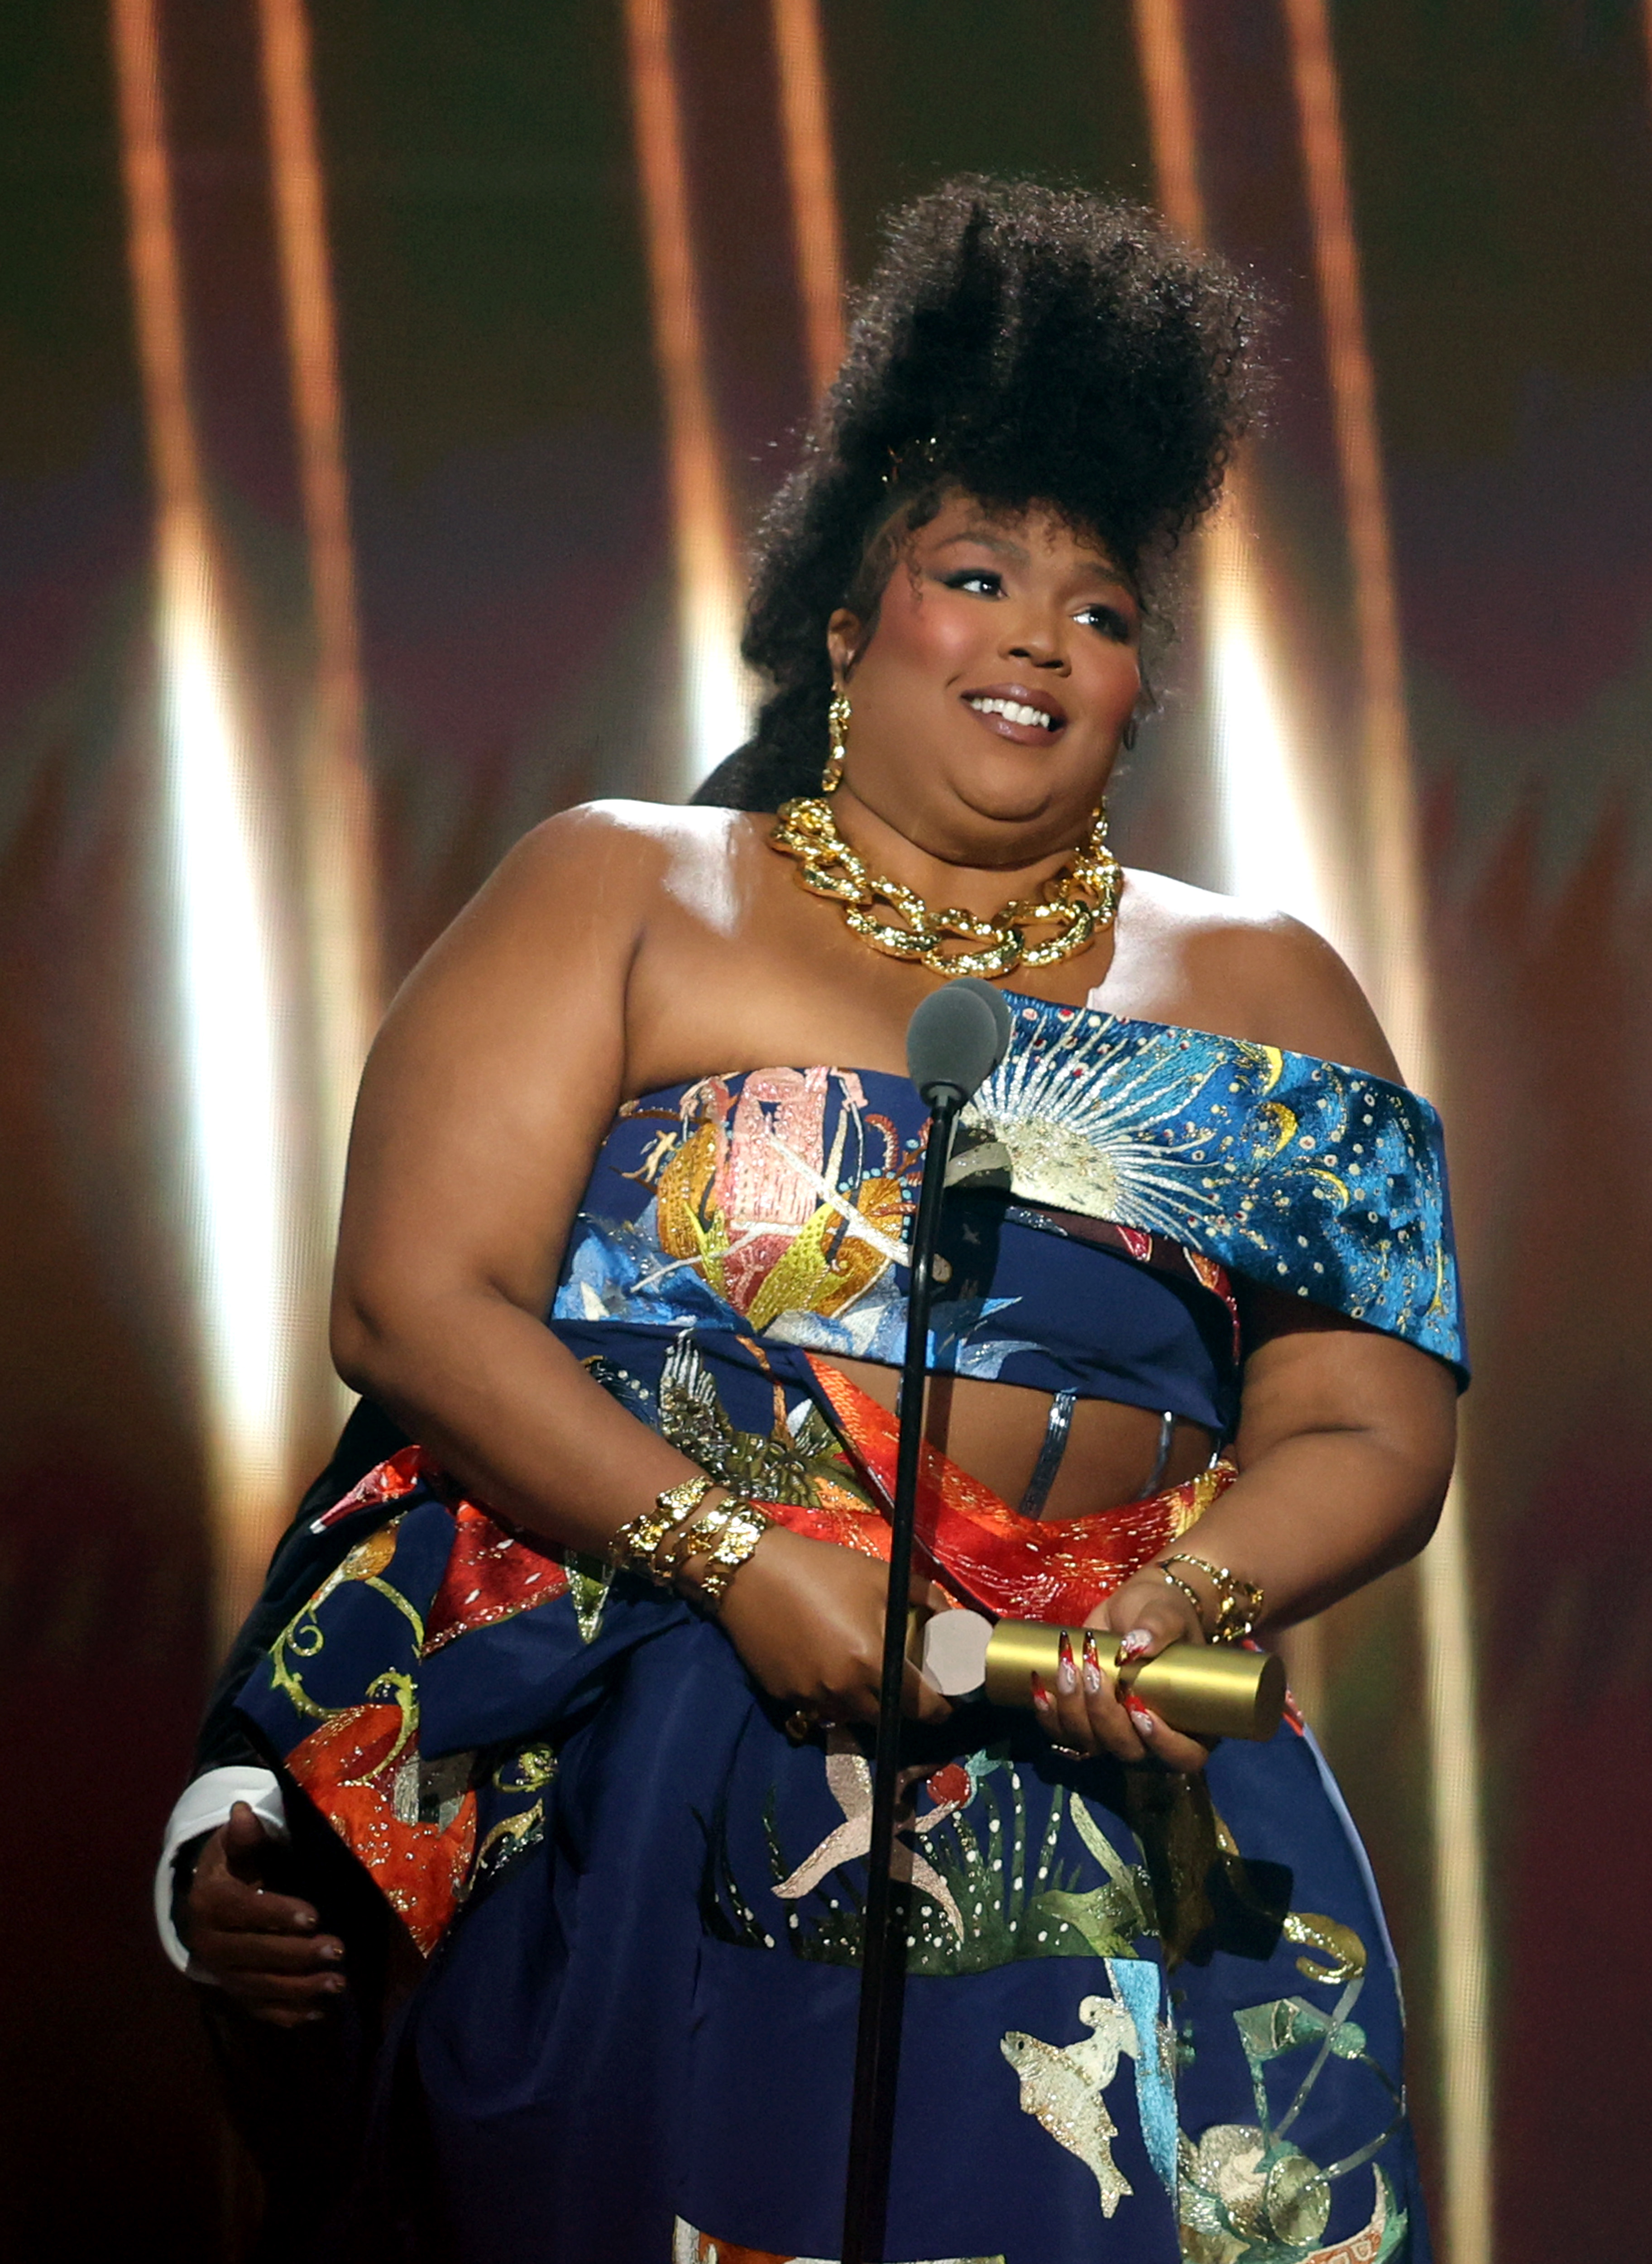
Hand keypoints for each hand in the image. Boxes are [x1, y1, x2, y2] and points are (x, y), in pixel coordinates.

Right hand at [181, 1801, 347, 2026]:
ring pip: (258, 1987)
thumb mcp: (237, 1846)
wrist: (210, 1903)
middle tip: (338, 1950)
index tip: (314, 1915)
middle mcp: (207, 1943)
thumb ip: (245, 1835)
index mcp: (208, 1902)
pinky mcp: (234, 1992)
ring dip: (299, 1989)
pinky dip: (287, 2013)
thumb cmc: (235, 1866)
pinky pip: (259, 2008)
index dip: (277, 1914)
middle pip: (253, 1955)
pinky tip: (319, 2010)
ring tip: (337, 1983)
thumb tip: (242, 1810)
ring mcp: (220, 1972)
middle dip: (297, 1955)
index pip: (242, 1911)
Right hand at [717, 1527, 952, 1730]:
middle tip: (902, 1684)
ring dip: (864, 1703)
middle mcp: (842, 1690)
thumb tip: (952, 1615)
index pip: (919, 1706)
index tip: (946, 1706)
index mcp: (871, 1661)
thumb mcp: (880, 1575)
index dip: (939, 1710)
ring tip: (863, 1674)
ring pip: (850, 1716)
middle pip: (885, 1718)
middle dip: (900, 1706)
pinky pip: (818, 1707)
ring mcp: (810, 1696)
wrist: (751, 1571)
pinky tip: (826, 1666)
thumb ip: (925, 1596)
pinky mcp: (783, 1696)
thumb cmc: (822, 1570)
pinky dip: (830, 1695)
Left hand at [1031, 1567, 1213, 1772]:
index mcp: (1191, 1722)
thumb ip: (1158, 1628)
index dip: (1162, 1744)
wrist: (1134, 1606)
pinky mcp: (1086, 1720)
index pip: (1184, 1756)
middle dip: (1104, 1716)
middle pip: (1128, 1752)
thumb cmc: (1164, 1612)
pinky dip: (1049, 1714)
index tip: (1139, 1708)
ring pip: (1091, 1745)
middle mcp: (1154, 1737)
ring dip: (1073, 1710)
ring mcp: (1117, 1732)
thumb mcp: (1167, 1613)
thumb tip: (1136, 1646)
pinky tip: (1042, 1685)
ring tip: (1068, 1665)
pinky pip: (1063, 1733)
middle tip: (1093, 1670)